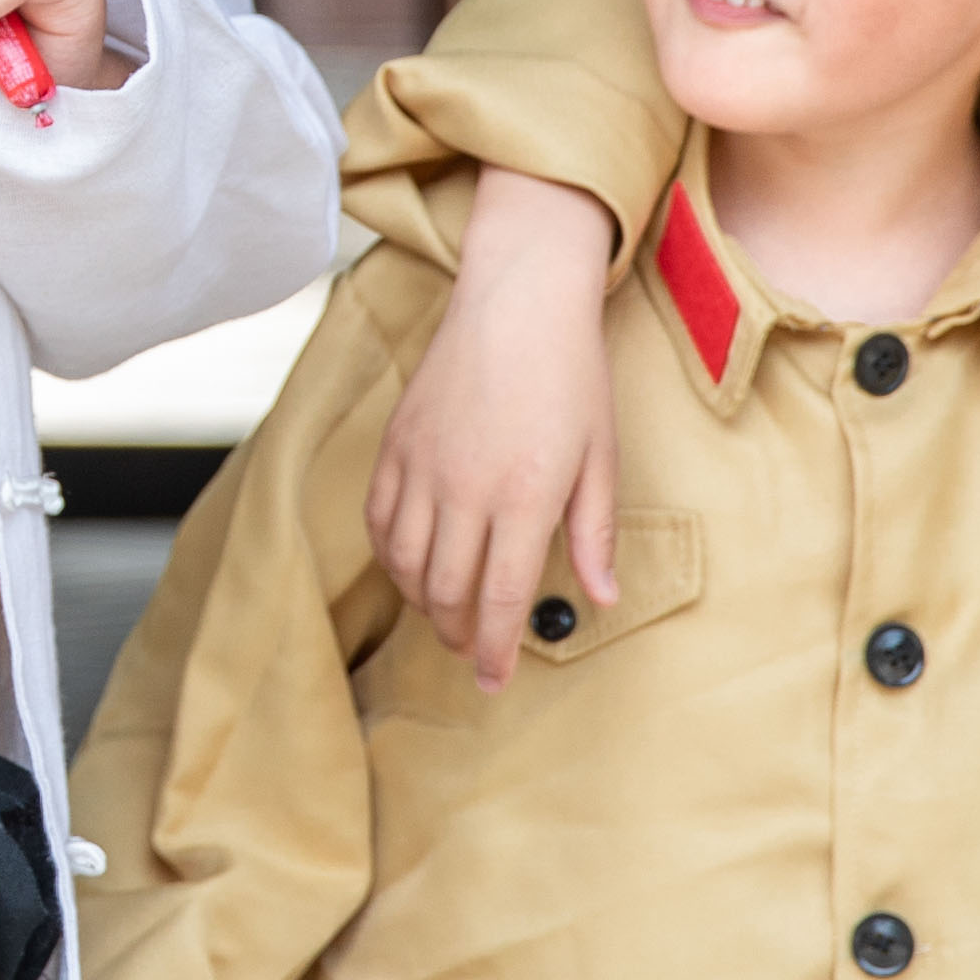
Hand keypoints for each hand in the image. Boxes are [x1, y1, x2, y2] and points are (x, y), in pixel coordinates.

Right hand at [367, 168, 619, 683]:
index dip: (498, 650)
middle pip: (447, 591)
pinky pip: (378, 519)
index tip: (496, 681)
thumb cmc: (571, 372)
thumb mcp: (601, 456)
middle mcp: (466, 489)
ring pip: (404, 563)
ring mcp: (423, 466)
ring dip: (422, 602)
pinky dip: (389, 556)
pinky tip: (408, 565)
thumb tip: (601, 597)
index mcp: (526, 497)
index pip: (503, 599)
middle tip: (474, 653)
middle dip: (459, 635)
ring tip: (443, 615)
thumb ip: (595, 534)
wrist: (519, 297)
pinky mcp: (396, 444)